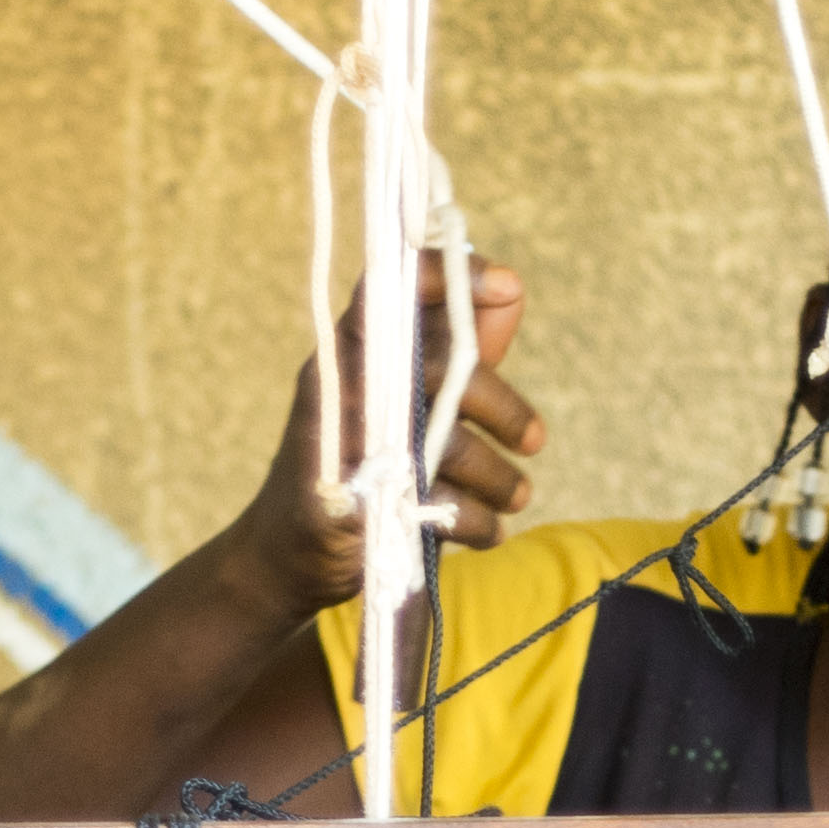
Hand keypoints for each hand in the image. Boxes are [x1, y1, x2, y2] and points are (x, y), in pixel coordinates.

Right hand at [233, 263, 540, 617]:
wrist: (292, 551)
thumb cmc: (361, 461)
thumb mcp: (409, 395)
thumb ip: (459, 345)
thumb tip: (509, 288)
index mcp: (351, 347)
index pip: (393, 286)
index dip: (451, 276)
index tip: (505, 284)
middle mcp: (341, 382)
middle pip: (441, 368)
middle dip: (504, 406)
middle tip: (536, 440)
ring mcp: (340, 441)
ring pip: (446, 443)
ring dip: (497, 476)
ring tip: (517, 495)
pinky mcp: (348, 501)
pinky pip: (436, 504)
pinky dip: (475, 521)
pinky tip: (487, 530)